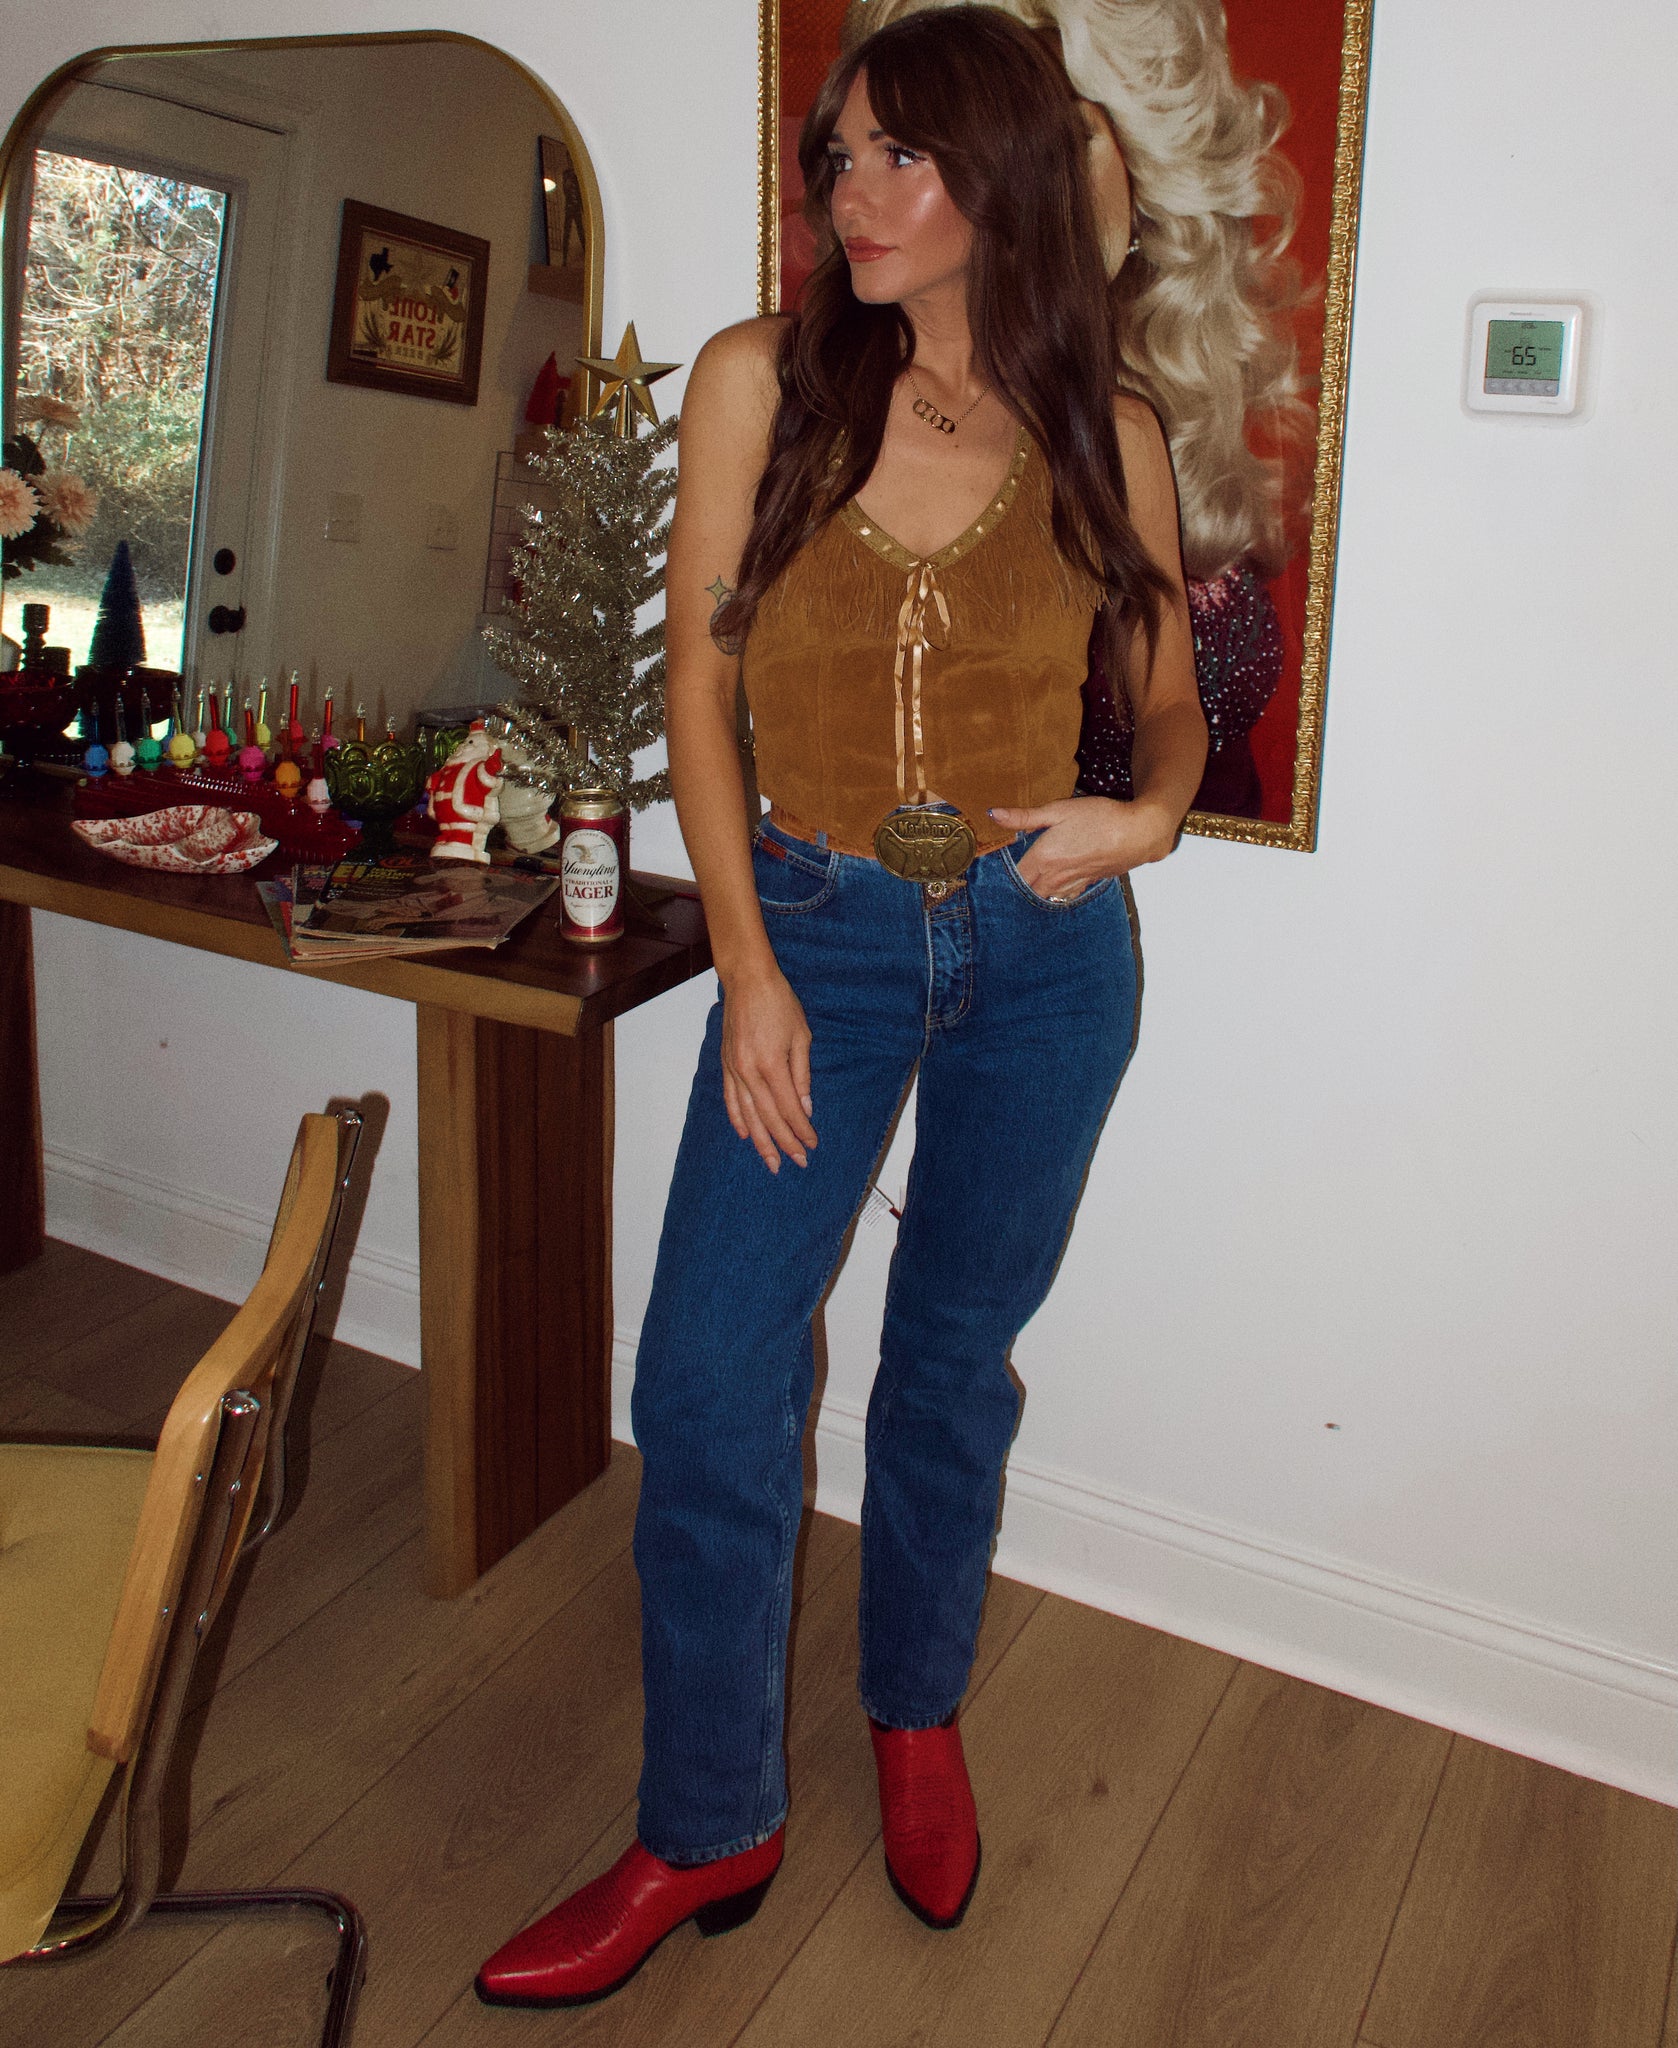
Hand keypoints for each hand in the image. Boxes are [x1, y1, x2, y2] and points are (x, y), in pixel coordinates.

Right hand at [719, 963, 817, 1173]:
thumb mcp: (802, 1036)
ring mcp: (734, 1069)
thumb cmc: (779, 1003)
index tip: (812, 1144)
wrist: (747, 981)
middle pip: (767, 1117)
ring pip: (747, 1114)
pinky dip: (737, 1119)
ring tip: (771, 1161)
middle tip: (796, 1162)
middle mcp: (749, 1071)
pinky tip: (745, 1135)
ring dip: (760, 1141)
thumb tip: (805, 1108)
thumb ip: (802, 1075)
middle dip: (783, 1143)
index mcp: (771, 1064)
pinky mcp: (725, 1064)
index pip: (788, 1108)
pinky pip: (730, 1098)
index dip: (801, 1129)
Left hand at [987, 795, 1177, 898]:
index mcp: (1043, 858)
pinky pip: (1064, 896)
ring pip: (1045, 897)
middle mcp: (1055, 876)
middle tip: (1007, 883)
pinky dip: (1055, 895)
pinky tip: (1054, 890)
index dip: (1003, 873)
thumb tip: (993, 814)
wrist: (1139, 833)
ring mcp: (1073, 882)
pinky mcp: (1088, 883)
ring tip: (1027, 890)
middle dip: (1018, 887)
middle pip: (1027, 890)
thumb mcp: (1058, 810)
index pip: (1014, 875)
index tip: (992, 870)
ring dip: (1035, 893)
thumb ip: (1024, 817)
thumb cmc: (1099, 817)